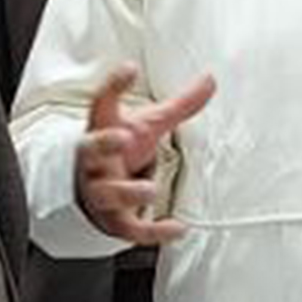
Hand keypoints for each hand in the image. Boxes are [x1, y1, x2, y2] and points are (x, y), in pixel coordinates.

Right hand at [76, 61, 217, 245]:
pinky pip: (129, 229)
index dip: (114, 85)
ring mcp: (100, 191)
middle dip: (104, 144)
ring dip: (127, 192)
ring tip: (149, 188)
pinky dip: (153, 232)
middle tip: (121, 137)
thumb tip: (210, 79)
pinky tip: (177, 228)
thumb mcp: (148, 125)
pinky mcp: (111, 220)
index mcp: (102, 129)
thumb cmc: (122, 151)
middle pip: (91, 149)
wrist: (94, 190)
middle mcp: (95, 161)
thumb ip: (179, 106)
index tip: (129, 68)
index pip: (102, 103)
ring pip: (107, 194)